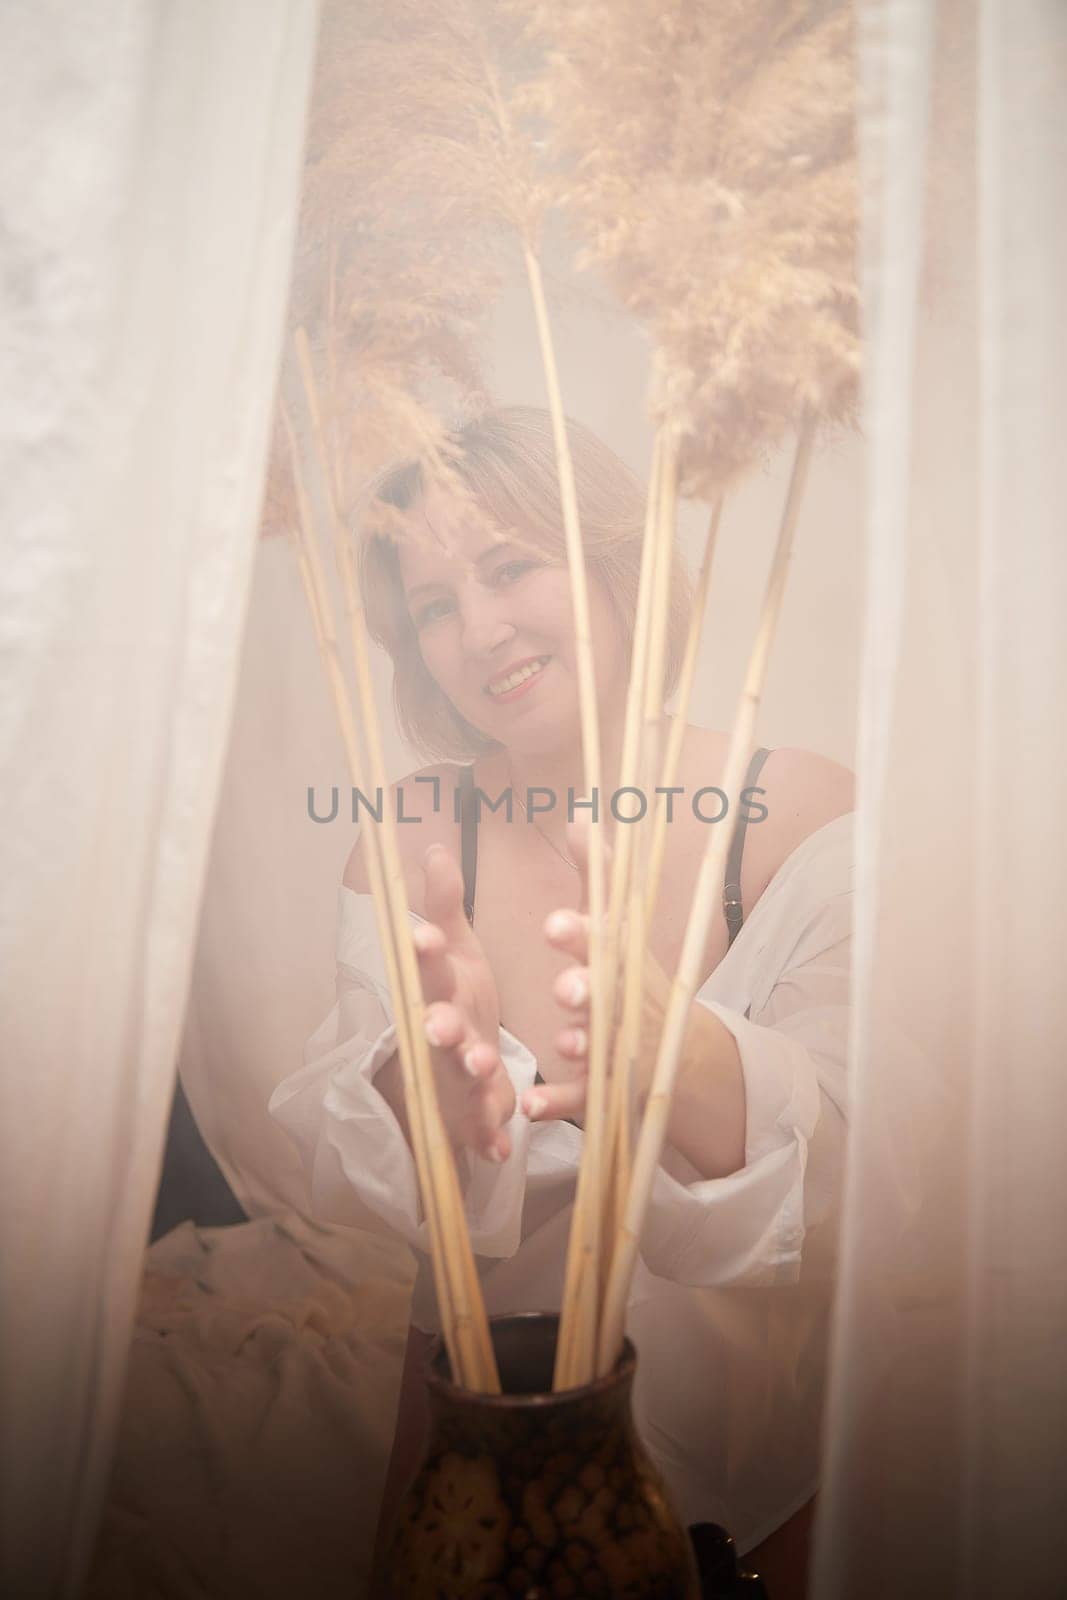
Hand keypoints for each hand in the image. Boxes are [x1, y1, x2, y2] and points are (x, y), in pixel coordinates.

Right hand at [409, 843, 515, 1161]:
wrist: (465, 1069)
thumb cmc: (459, 998)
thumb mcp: (456, 950)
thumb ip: (446, 904)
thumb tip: (434, 848)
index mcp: (440, 988)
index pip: (428, 968)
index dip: (423, 955)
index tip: (420, 938)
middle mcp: (443, 1031)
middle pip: (435, 1025)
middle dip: (438, 1022)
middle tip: (437, 1021)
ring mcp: (456, 1074)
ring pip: (460, 1074)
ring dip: (468, 1072)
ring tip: (481, 1068)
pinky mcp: (478, 1112)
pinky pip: (483, 1126)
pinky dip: (489, 1136)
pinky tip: (499, 1145)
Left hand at [520, 820, 676, 1125]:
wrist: (680, 1056)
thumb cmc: (633, 977)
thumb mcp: (618, 926)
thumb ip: (597, 876)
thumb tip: (580, 812)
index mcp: (616, 960)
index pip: (602, 942)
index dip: (580, 934)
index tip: (553, 924)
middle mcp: (620, 1001)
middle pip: (606, 994)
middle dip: (587, 989)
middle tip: (566, 989)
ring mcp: (615, 1048)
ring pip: (600, 1047)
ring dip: (584, 1045)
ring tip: (564, 1044)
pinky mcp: (603, 1090)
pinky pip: (582, 1099)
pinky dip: (558, 1103)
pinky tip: (531, 1106)